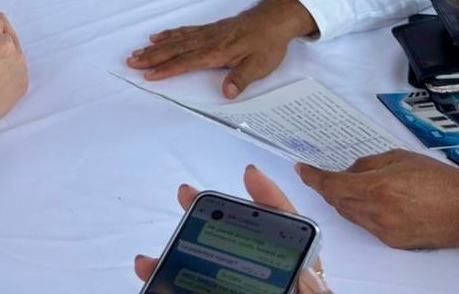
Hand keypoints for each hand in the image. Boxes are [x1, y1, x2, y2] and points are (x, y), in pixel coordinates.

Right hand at [0, 33, 28, 136]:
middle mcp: (19, 56)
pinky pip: (20, 76)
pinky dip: (13, 77)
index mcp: (7, 45)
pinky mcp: (25, 85)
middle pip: (14, 49)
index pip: (4, 37)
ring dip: (10, 65)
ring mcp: (24, 72)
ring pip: (18, 63)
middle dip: (5, 53)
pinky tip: (2, 84)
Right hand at [128, 0, 314, 97]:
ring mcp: (207, 33)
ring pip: (176, 40)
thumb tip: (227, 93)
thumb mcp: (260, 65)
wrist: (274, 18)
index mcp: (217, 51)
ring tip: (137, 52)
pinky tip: (158, 36)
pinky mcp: (210, 29)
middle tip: (131, 62)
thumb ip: (241, 78)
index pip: (187, 62)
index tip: (149, 75)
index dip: (167, 70)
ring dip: (156, 48)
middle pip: (174, 50)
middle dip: (152, 57)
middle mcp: (207, 41)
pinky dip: (169, 34)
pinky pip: (184, 31)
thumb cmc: (268, 44)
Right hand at [134, 165, 331, 293]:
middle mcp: (273, 290)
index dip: (273, 203)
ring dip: (178, 265)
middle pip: (244, 247)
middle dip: (213, 220)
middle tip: (186, 195)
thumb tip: (309, 278)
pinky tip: (150, 283)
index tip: (249, 175)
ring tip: (149, 260)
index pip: (293, 236)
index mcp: (299, 286)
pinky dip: (169, 292)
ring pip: (210, 278)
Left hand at [297, 149, 458, 249]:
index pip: (332, 185)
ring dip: (344, 200)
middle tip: (326, 174)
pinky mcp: (393, 242)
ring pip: (351, 215)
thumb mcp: (400, 157)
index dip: (313, 178)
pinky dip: (362, 211)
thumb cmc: (439, 179)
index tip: (302, 170)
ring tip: (351, 184)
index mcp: (377, 188)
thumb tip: (350, 171)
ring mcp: (384, 231)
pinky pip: (367, 225)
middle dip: (328, 187)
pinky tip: (373, 200)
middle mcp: (377, 213)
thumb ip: (369, 164)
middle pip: (338, 202)